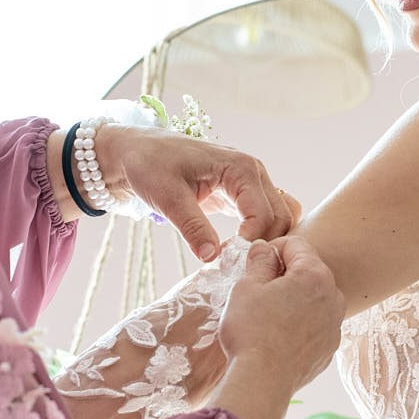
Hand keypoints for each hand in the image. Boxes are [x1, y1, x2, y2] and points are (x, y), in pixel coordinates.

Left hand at [101, 127, 296, 260]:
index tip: (228, 260)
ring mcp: (252, 183)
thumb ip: (192, 226)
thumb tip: (212, 257)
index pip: (265, 214)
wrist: (138, 153)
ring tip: (240, 259)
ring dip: (268, 240)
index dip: (251, 242)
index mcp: (241, 168)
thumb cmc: (150, 166)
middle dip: (264, 244)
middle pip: (280, 217)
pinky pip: (267, 216)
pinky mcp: (242, 195)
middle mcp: (254, 172)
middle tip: (236, 265)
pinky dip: (263, 234)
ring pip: (280, 218)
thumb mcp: (168, 197)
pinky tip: (240, 250)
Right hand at [219, 235, 343, 389]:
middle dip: (285, 274)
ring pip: (314, 299)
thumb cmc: (251, 331)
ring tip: (268, 315)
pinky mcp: (330, 348)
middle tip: (258, 290)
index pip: (296, 245)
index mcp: (315, 275)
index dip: (273, 249)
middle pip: (309, 271)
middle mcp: (334, 297)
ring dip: (294, 299)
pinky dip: (301, 323)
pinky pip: (316, 324)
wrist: (262, 381)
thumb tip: (265, 248)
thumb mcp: (247, 287)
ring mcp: (335, 324)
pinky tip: (279, 336)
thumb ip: (260, 261)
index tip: (257, 262)